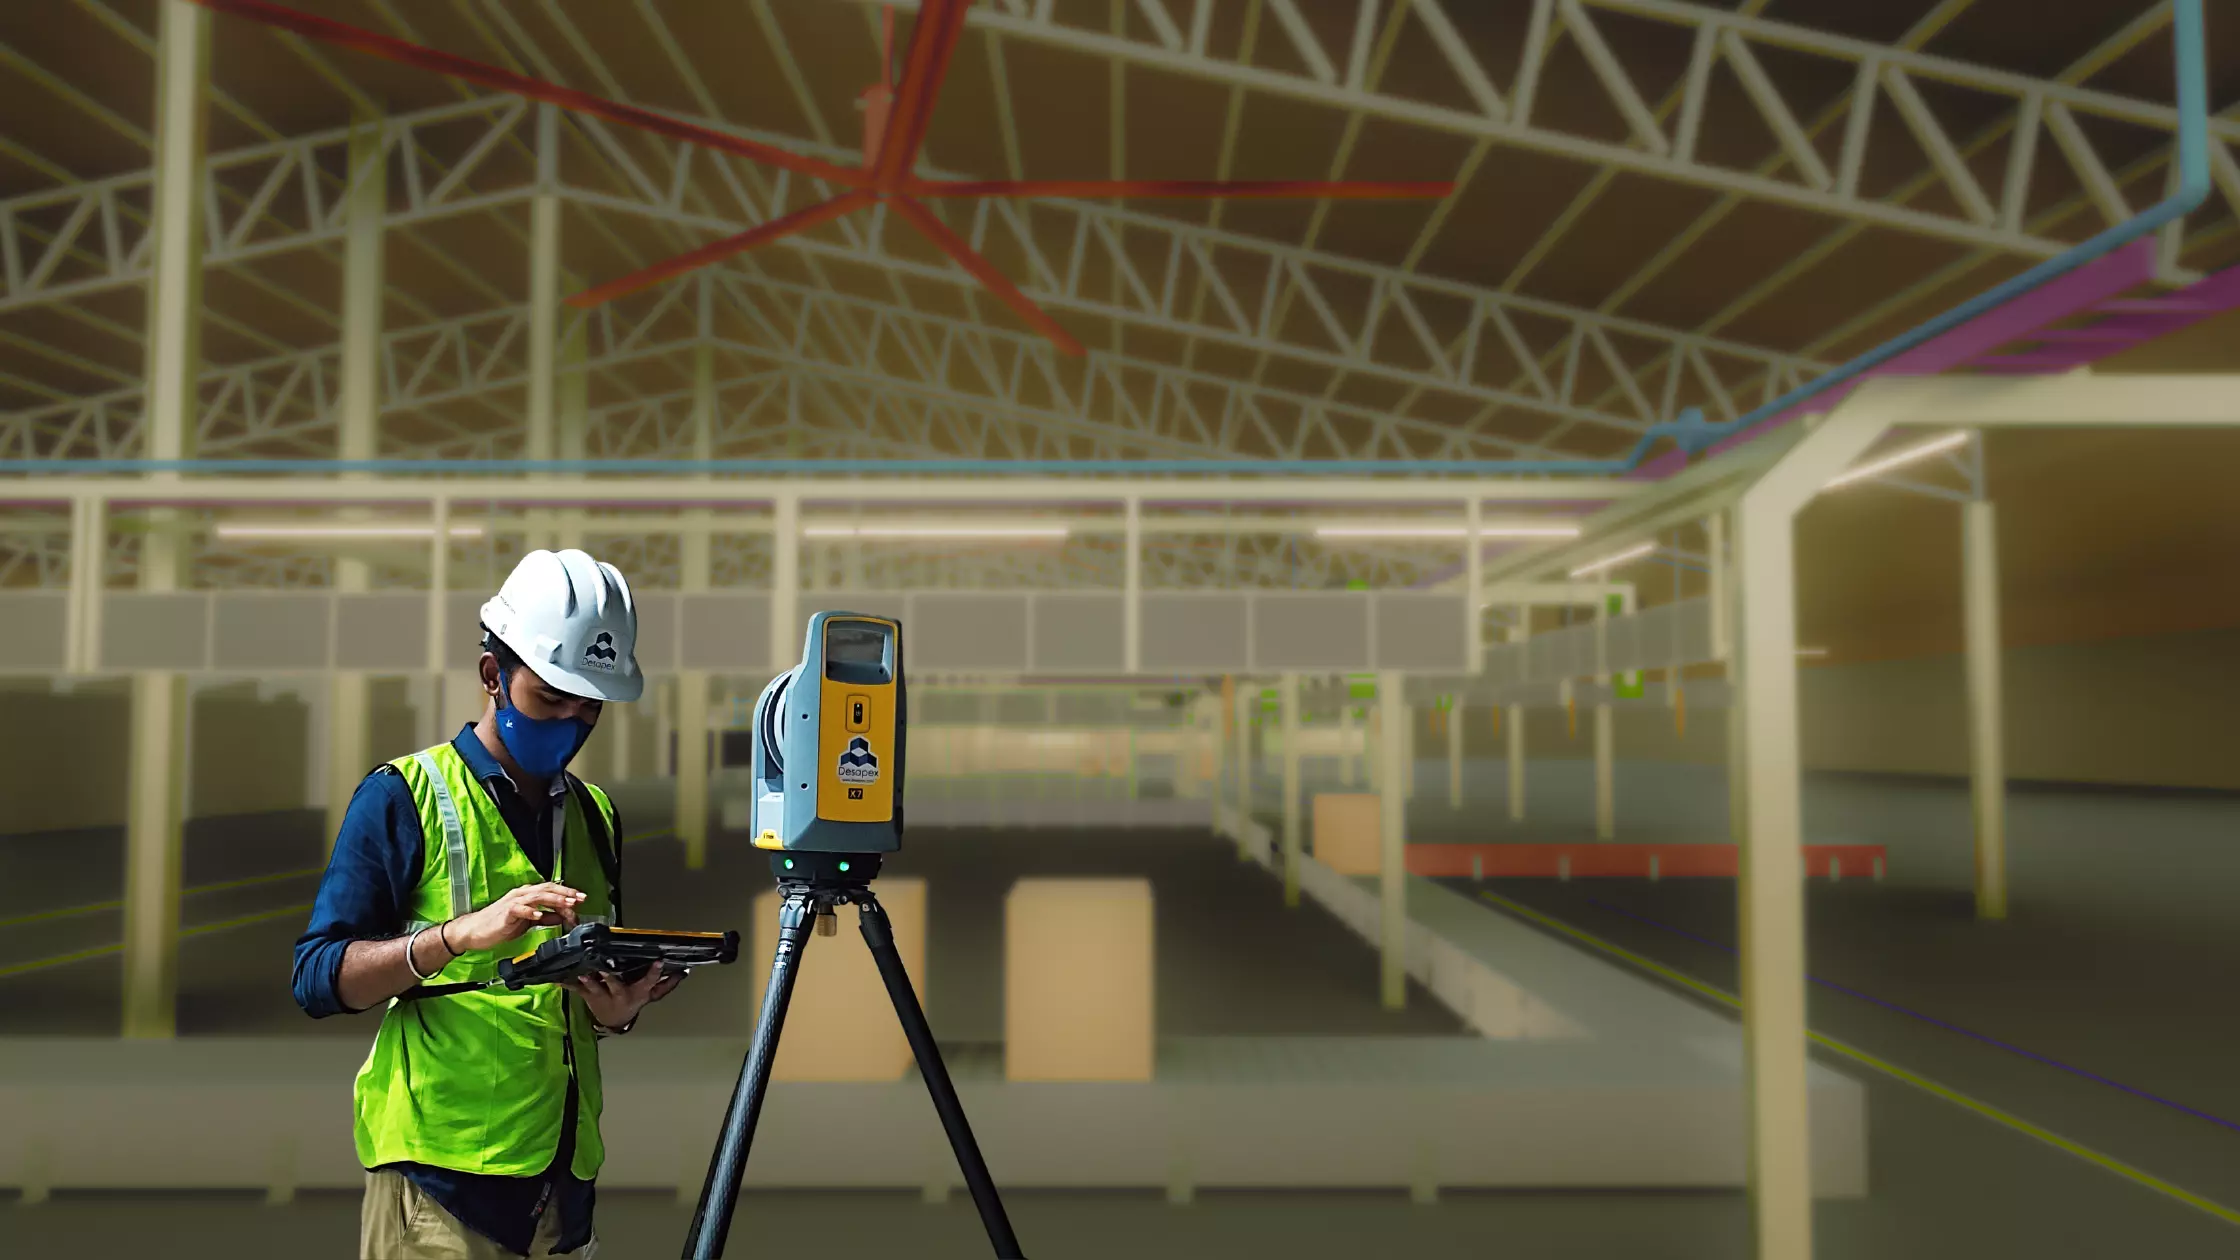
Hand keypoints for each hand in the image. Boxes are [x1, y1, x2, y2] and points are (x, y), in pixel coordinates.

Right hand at [444, 882, 586, 953]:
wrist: (474, 931)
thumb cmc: (499, 925)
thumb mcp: (527, 922)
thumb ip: (544, 918)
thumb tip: (561, 917)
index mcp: (527, 896)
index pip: (551, 890)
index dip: (567, 893)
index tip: (582, 900)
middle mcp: (521, 895)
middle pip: (547, 889)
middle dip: (565, 893)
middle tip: (580, 899)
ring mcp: (513, 902)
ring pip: (537, 896)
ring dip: (553, 900)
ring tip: (566, 904)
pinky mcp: (505, 912)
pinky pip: (519, 909)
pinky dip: (530, 911)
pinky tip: (539, 915)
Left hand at [568, 965, 681, 1029]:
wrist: (614, 1021)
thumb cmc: (633, 1002)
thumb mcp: (651, 995)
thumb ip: (666, 984)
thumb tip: (684, 972)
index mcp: (638, 992)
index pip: (649, 982)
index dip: (654, 972)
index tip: (659, 961)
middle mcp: (620, 995)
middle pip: (617, 986)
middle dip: (611, 978)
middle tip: (606, 969)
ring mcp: (603, 997)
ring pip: (595, 988)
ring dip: (588, 981)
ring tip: (582, 974)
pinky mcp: (588, 997)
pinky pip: (577, 990)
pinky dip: (567, 984)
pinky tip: (558, 979)